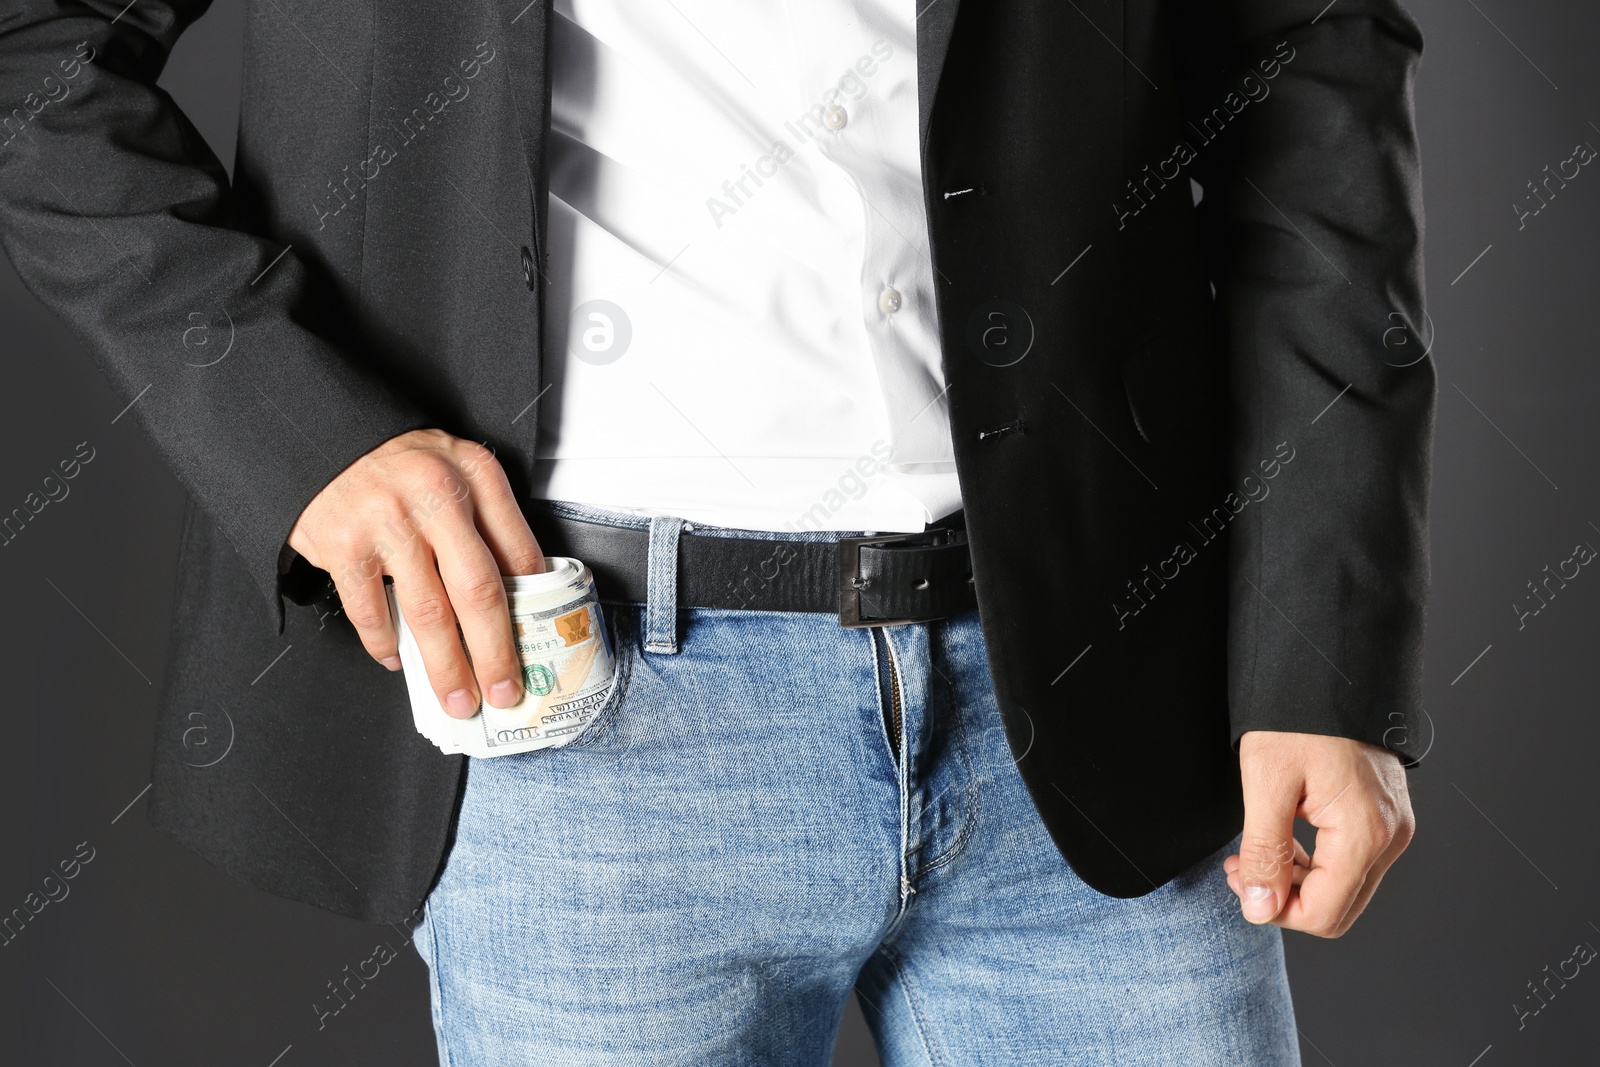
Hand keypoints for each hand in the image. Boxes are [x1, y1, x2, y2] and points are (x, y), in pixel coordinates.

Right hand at [287, 428, 544, 717]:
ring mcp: (387, 522)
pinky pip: (371, 612)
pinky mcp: (344, 545)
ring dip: (446, 667)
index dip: (533, 609)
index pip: (519, 553)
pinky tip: (399, 660)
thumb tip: (518, 595)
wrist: (321, 435)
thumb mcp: (457, 469)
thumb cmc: (399, 462)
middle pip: (479, 592)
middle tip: (504, 693)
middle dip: (495, 654)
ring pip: (428, 613)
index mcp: (476, 476)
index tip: (538, 648)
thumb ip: (488, 521)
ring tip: (458, 698)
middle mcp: (435, 495)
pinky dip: (386, 644)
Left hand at [1223, 731, 1413, 937]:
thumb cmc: (1299, 716)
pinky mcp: (1384, 814)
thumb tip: (1260, 907)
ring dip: (1296, 881)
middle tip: (1241, 869)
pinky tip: (1282, 838)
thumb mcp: (1266, 782)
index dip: (1275, 909)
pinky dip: (1314, 862)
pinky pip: (1351, 860)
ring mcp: (1392, 826)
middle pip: (1338, 908)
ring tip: (1254, 852)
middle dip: (1284, 898)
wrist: (1328, 669)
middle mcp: (1391, 836)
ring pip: (1344, 888)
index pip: (1324, 914)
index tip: (1240, 881)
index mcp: (1366, 833)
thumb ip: (1264, 851)